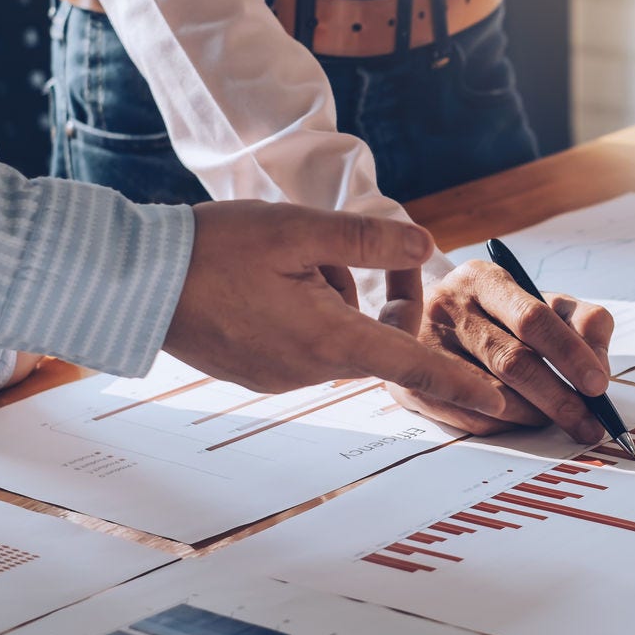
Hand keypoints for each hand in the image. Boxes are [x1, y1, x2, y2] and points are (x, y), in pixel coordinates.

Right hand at [162, 201, 506, 416]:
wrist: (134, 281)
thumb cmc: (215, 250)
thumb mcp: (299, 229)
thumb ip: (368, 239)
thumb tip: (426, 243)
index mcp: (329, 341)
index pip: (413, 367)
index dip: (461, 384)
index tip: (500, 405)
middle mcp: (309, 371)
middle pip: (377, 337)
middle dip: (381, 289)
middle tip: (370, 236)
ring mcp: (280, 377)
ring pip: (339, 333)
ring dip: (335, 292)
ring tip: (287, 251)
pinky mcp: (256, 372)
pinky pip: (304, 340)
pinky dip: (305, 306)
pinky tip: (265, 275)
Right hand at [378, 262, 615, 443]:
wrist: (428, 322)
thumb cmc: (500, 315)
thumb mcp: (543, 302)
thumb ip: (583, 322)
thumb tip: (600, 365)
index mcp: (482, 278)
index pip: (532, 318)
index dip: (570, 354)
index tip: (598, 385)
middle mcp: (447, 306)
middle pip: (513, 362)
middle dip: (559, 398)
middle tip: (589, 422)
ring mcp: (424, 347)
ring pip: (493, 396)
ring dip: (535, 415)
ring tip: (557, 419)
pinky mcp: (410, 384)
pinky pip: (471, 418)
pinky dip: (506, 426)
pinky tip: (521, 422)